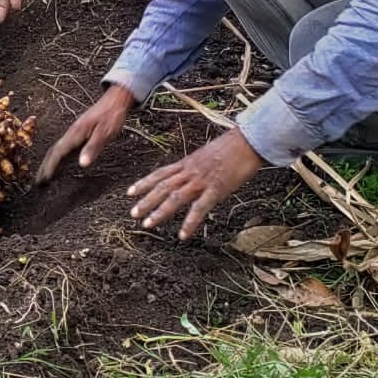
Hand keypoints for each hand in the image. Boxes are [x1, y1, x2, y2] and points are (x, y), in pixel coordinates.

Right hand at [35, 85, 134, 182]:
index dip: (50, 166)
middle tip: (38, 182)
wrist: (115, 100)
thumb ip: (92, 148)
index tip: (44, 179)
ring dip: (50, 163)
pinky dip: (59, 158)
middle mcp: (72, 133)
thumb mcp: (105, 133)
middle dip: (45, 167)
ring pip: (57, 150)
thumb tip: (82, 164)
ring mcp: (74, 133)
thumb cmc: (111, 116)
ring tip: (45, 176)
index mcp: (75, 133)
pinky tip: (60, 165)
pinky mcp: (79, 133)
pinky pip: (65, 148)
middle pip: (53, 152)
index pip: (58, 152)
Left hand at [126, 128, 264, 239]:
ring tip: (148, 224)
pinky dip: (190, 222)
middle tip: (132, 214)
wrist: (248, 142)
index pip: (160, 173)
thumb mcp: (207, 156)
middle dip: (146, 200)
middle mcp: (190, 171)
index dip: (144, 183)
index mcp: (187, 163)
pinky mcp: (216, 189)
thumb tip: (190, 175)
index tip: (129, 192)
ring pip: (175, 197)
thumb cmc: (231, 148)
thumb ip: (196, 167)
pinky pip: (200, 208)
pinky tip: (182, 235)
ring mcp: (202, 180)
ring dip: (160, 212)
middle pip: (162, 186)